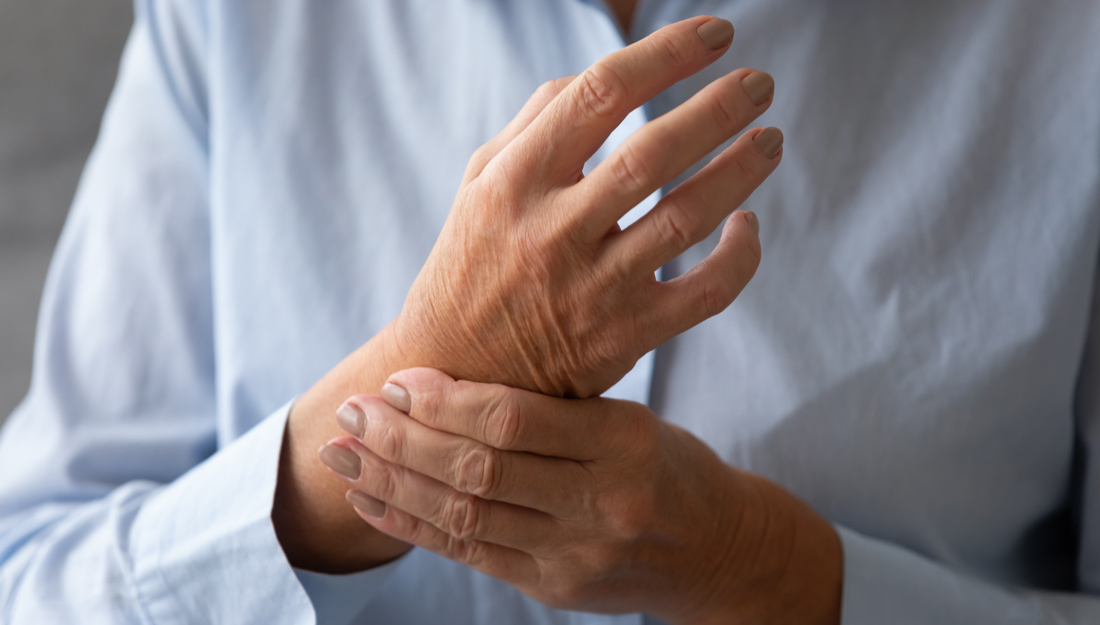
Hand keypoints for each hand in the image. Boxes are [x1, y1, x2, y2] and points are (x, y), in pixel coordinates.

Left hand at [321, 368, 841, 623]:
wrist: (716, 549)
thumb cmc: (667, 467)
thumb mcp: (628, 419)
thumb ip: (550, 409)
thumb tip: (442, 383)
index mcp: (624, 443)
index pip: (514, 420)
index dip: (445, 399)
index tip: (397, 380)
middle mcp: (600, 503)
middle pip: (478, 470)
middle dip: (402, 440)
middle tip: (352, 412)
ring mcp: (575, 555)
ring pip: (463, 515)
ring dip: (391, 483)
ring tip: (341, 455)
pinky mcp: (553, 588)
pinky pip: (469, 555)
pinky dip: (412, 528)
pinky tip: (370, 503)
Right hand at [393, 15, 780, 397]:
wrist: (458, 372)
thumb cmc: (473, 262)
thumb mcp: (480, 182)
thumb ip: (535, 123)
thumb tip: (601, 76)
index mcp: (515, 181)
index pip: (600, 95)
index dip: (666, 55)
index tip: (714, 34)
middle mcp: (552, 232)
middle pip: (653, 153)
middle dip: (718, 108)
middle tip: (760, 83)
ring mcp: (592, 289)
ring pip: (687, 217)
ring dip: (741, 170)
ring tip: (770, 139)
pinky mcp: (624, 338)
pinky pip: (705, 293)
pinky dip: (740, 256)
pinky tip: (748, 224)